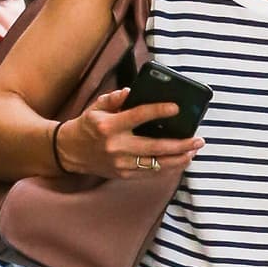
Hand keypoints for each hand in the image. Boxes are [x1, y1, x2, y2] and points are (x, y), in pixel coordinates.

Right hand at [55, 88, 203, 180]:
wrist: (69, 152)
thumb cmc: (87, 125)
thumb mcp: (97, 107)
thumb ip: (115, 98)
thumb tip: (134, 92)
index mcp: (109, 126)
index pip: (139, 116)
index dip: (159, 111)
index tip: (176, 108)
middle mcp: (116, 147)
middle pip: (155, 147)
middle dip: (180, 144)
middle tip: (198, 139)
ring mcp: (121, 163)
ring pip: (157, 164)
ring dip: (179, 159)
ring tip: (193, 151)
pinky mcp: (124, 174)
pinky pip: (151, 173)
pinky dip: (168, 168)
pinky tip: (180, 160)